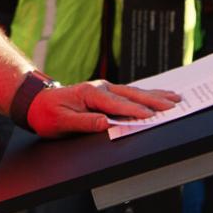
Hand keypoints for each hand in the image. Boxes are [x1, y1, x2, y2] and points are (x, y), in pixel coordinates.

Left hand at [27, 80, 181, 137]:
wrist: (37, 102)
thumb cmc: (47, 113)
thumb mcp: (61, 122)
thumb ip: (84, 122)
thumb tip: (106, 124)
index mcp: (89, 94)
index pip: (116, 104)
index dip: (134, 111)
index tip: (152, 116)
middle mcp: (100, 88)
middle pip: (131, 95)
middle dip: (153, 100)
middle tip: (173, 105)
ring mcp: (104, 89)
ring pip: (134, 92)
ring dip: (154, 95)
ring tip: (174, 97)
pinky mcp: (106, 93)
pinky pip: (129, 94)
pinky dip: (146, 95)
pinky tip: (158, 95)